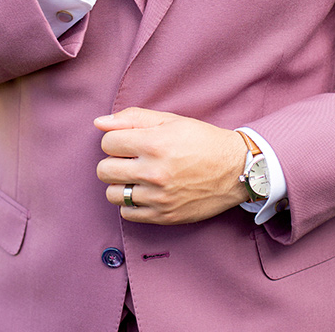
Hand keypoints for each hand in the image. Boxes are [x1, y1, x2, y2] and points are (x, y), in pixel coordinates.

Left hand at [94, 107, 248, 224]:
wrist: (235, 169)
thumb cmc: (201, 140)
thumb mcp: (170, 120)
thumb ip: (132, 118)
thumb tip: (99, 122)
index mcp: (154, 143)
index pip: (108, 143)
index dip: (115, 139)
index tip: (127, 141)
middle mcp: (154, 171)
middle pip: (104, 170)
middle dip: (113, 161)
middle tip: (129, 159)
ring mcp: (159, 197)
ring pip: (112, 194)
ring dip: (119, 184)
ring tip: (136, 176)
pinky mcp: (164, 216)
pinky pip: (127, 214)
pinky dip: (131, 203)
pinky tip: (145, 192)